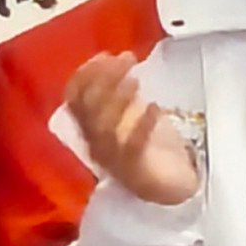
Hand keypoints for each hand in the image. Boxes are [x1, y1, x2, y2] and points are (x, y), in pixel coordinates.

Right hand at [63, 52, 200, 207]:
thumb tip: (116, 60)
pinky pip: (133, 148)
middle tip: (126, 59)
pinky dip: (143, 126)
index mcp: (90, 129)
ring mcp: (114, 161)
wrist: (171, 190)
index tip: (106, 55)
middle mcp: (95, 144)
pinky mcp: (136, 173)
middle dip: (104, 79)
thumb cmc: (149, 148)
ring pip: (104, 127)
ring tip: (135, 79)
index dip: (85, 75)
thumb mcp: (132, 115)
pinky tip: (154, 107)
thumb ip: (120, 93)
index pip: (74, 99)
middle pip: (88, 109)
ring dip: (118, 99)